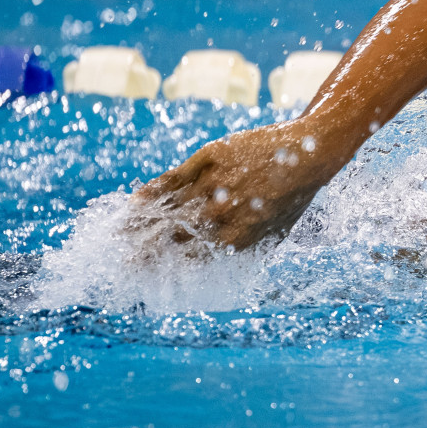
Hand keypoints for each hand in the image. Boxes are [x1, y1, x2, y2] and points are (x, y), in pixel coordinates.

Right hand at [132, 117, 342, 252]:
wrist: (310, 151)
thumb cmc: (295, 196)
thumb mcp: (277, 231)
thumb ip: (247, 249)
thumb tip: (222, 267)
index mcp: (239, 236)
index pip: (190, 258)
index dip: (164, 268)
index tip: (144, 276)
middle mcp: (223, 213)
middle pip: (172, 237)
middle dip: (143, 252)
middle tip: (121, 264)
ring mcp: (215, 184)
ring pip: (168, 208)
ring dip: (138, 224)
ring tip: (116, 236)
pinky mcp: (210, 158)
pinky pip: (173, 178)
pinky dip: (152, 191)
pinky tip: (133, 202)